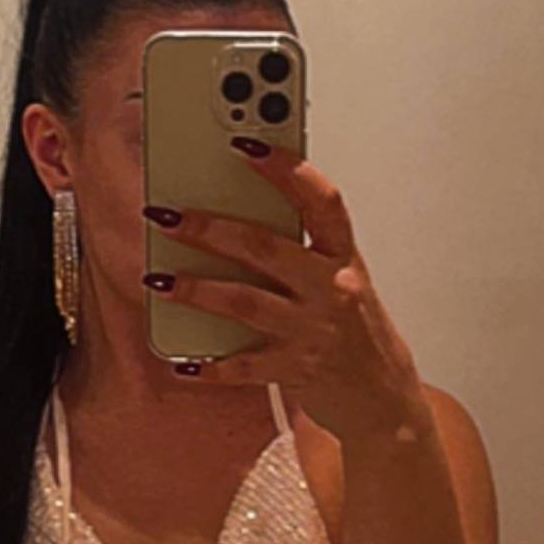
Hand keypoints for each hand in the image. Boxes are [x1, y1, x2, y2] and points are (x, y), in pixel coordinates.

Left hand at [141, 138, 425, 442]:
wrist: (385, 399)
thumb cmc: (358, 336)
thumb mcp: (343, 285)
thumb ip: (303, 254)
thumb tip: (238, 223)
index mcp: (344, 259)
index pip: (321, 200)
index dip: (285, 169)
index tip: (246, 144)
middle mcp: (332, 290)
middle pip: (265, 247)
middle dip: (210, 228)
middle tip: (168, 216)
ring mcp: (314, 331)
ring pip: (244, 302)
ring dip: (196, 289)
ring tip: (158, 278)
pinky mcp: (297, 370)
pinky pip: (244, 366)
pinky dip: (211, 365)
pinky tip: (185, 362)